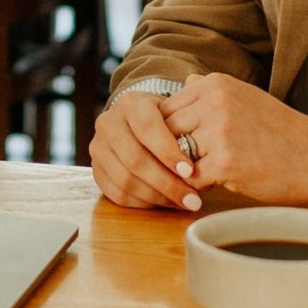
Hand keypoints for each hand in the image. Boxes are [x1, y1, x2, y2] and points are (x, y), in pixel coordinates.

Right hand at [88, 90, 204, 211]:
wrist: (138, 123)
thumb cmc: (167, 120)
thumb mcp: (178, 110)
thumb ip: (192, 116)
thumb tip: (210, 133)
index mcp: (130, 104)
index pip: (147, 128)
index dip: (168, 151)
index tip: (190, 170)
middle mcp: (108, 123)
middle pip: (134, 158)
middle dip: (167, 182)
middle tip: (193, 198)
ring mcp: (98, 148)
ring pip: (126, 180)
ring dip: (158, 196)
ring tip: (184, 203)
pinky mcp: (97, 171)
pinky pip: (117, 194)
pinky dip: (144, 203)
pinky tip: (166, 203)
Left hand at [160, 72, 307, 206]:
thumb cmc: (278, 131)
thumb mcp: (243, 96)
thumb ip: (209, 91)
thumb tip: (182, 83)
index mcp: (214, 83)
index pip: (166, 109)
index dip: (172, 132)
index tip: (187, 146)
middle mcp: (214, 101)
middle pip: (166, 132)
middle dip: (175, 151)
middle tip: (196, 164)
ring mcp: (219, 130)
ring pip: (176, 155)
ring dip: (188, 168)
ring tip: (211, 172)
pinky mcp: (225, 161)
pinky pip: (191, 178)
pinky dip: (199, 185)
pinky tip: (219, 183)